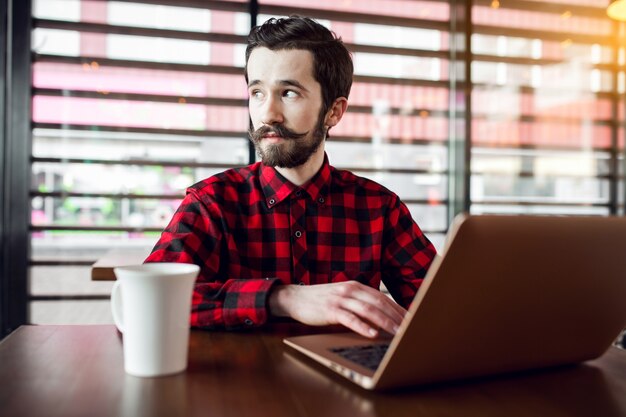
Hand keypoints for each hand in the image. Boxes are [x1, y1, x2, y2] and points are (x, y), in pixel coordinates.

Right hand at [268, 281, 406, 337]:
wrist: (296, 298)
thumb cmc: (321, 301)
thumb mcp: (343, 298)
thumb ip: (359, 303)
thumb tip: (380, 317)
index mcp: (356, 286)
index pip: (382, 297)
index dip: (398, 308)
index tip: (411, 319)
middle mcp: (350, 290)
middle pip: (379, 303)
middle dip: (397, 316)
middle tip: (410, 328)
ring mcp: (340, 299)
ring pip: (368, 310)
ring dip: (385, 322)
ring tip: (397, 333)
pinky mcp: (330, 310)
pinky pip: (349, 318)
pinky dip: (362, 326)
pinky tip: (372, 334)